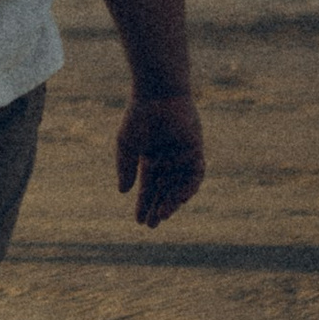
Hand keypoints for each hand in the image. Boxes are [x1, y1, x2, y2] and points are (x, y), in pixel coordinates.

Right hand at [115, 92, 203, 226]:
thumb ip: (125, 168)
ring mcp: (183, 157)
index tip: (139, 221)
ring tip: (162, 215)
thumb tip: (123, 192)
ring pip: (179, 186)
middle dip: (157, 208)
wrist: (158, 95)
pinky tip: (179, 199)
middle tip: (152, 224)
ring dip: (172, 201)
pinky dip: (188, 188)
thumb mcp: (127, 145)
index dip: (143, 204)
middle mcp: (168, 160)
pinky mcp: (196, 151)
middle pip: (164, 191)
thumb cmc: (139, 116)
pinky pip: (195, 175)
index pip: (148, 188)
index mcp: (150, 159)